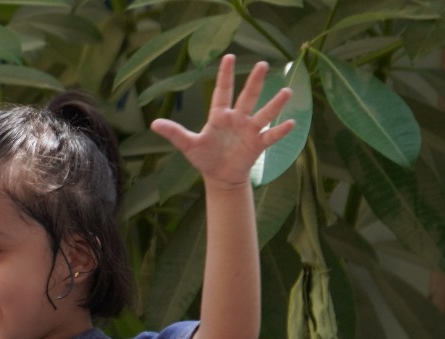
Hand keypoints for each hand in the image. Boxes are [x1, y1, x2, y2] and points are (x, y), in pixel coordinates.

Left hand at [150, 54, 295, 190]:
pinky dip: (280, 130)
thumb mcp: (188, 145)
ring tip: (287, 92)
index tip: (229, 56)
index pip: (223, 91)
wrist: (219, 176)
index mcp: (219, 116)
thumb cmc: (205, 157)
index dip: (225, 75)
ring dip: (275, 104)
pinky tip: (290, 123)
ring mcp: (249, 130)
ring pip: (264, 114)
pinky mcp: (257, 144)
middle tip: (263, 64)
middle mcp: (237, 119)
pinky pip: (271, 135)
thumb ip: (174, 132)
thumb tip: (154, 123)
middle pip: (247, 97)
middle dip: (255, 81)